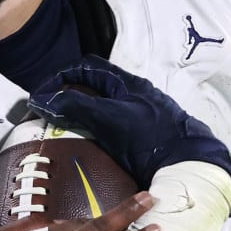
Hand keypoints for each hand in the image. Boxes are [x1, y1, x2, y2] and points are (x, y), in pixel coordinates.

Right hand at [29, 58, 230, 185]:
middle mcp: (132, 94)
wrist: (187, 163)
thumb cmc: (150, 137)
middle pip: (92, 88)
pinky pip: (111, 127)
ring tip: (62, 132)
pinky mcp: (141, 135)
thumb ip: (76, 106)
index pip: (86, 67)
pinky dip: (95, 132)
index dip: (61, 76)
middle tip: (49, 115)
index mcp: (125, 83)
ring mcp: (138, 115)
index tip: (43, 95)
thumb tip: (43, 99)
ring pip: (101, 108)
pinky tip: (87, 147)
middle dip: (68, 98)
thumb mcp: (109, 119)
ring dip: (81, 116)